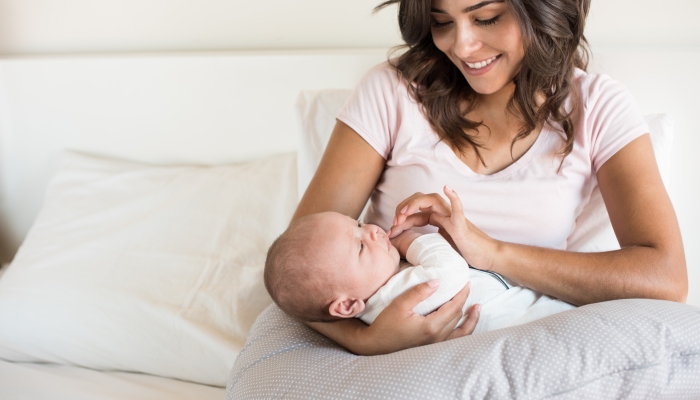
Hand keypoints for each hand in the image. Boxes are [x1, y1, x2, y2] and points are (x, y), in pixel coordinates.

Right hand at [363, 280, 479, 354]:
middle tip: (465, 286)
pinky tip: (466, 323)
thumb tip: (437, 281)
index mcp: (431, 326)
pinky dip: (464, 330)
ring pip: (461, 330)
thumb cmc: (385, 324)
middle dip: (464, 300)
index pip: (454, 307)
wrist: (376, 345)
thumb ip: (418, 292)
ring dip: (469, 317)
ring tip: (477, 306)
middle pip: (457, 315)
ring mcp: (436, 344)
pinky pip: (455, 340)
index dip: (462, 293)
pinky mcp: (432, 347)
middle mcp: (438, 337)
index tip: (465, 281)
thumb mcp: (399, 304)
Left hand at [388, 186, 498, 269]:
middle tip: (394, 224)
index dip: (400, 220)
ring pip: (433, 200)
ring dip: (415, 203)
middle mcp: (444, 214)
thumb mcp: (438, 246)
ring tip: (404, 213)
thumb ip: (424, 242)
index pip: (414, 213)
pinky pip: (458, 209)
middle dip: (403, 209)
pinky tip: (447, 188)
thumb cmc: (463, 252)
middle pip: (419, 201)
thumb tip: (403, 246)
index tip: (390, 233)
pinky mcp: (462, 225)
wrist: (486, 257)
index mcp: (437, 218)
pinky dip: (454, 198)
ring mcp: (453, 217)